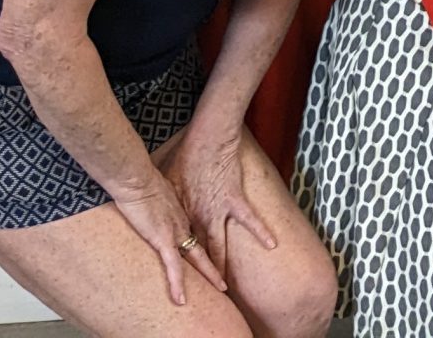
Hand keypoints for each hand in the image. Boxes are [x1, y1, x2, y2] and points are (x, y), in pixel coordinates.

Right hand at [110, 169, 224, 307]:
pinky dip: (176, 284)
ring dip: (211, 273)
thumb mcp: (160, 188)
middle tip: (226, 275)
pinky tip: (180, 299)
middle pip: (206, 244)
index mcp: (183, 211)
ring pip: (199, 257)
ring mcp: (177, 231)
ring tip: (222, 288)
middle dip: (216, 261)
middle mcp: (185, 222)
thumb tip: (159, 200)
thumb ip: (164, 198)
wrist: (137, 177)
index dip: (206, 242)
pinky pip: (173, 266)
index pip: (198, 230)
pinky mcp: (164, 238)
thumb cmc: (143, 178)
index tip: (212, 252)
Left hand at [155, 124, 276, 278]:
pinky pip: (250, 220)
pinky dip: (261, 232)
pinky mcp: (235, 200)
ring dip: (221, 265)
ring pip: (220, 245)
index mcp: (182, 213)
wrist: (207, 141)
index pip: (180, 243)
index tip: (179, 274)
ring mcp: (218, 211)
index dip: (179, 261)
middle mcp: (199, 217)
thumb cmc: (186, 156)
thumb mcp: (168, 179)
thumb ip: (167, 197)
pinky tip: (272, 244)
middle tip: (200, 290)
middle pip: (198, 251)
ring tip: (225, 286)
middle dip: (199, 273)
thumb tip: (159, 205)